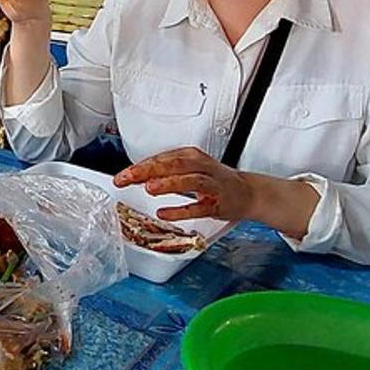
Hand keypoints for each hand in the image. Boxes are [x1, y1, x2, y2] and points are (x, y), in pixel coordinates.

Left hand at [113, 147, 319, 236]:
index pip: (162, 158)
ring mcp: (211, 184)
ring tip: (149, 188)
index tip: (121, 176)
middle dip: (148, 171)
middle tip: (127, 178)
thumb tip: (137, 175)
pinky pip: (199, 206)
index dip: (140, 166)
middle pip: (173, 164)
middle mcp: (201, 166)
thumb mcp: (189, 168)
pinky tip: (164, 213)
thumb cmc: (215, 180)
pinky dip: (181, 209)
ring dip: (168, 184)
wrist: (248, 192)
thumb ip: (165, 170)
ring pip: (189, 180)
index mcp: (191, 156)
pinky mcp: (218, 203)